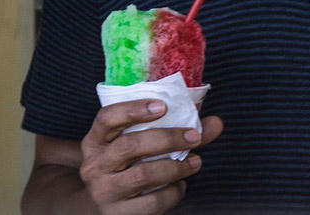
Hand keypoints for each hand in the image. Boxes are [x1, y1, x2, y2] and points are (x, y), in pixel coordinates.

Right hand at [80, 99, 222, 213]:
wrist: (101, 208)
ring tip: (195, 161)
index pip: (107, 118)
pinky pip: (151, 203)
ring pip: (143, 175)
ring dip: (176, 167)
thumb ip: (175, 128)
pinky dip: (172, 193)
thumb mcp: (136, 143)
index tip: (163, 106)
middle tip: (194, 136)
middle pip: (130, 145)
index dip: (134, 109)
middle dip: (167, 138)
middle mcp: (94, 165)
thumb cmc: (126, 166)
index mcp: (95, 140)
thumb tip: (216, 123)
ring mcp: (103, 191)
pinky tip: (181, 185)